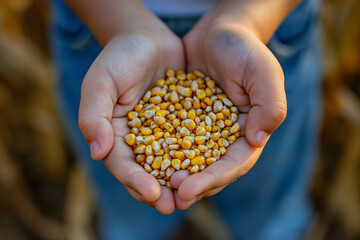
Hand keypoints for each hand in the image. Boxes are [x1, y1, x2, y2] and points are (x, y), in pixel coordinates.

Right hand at [78, 27, 184, 213]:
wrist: (146, 38)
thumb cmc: (119, 58)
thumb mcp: (101, 81)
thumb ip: (94, 115)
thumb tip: (97, 152)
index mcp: (115, 136)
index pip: (123, 165)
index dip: (135, 181)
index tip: (151, 193)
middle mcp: (140, 140)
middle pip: (148, 172)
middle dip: (160, 191)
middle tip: (173, 205)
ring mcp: (163, 134)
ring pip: (172, 164)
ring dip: (182, 181)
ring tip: (194, 194)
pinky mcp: (184, 123)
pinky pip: (193, 143)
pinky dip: (200, 156)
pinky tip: (212, 166)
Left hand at [171, 13, 286, 208]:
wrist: (219, 32)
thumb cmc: (245, 49)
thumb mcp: (263, 71)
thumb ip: (269, 105)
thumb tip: (257, 140)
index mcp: (249, 133)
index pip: (233, 164)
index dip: (211, 179)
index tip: (187, 190)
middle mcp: (226, 138)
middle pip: (210, 170)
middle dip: (190, 186)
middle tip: (168, 198)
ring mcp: (204, 131)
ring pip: (189, 161)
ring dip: (173, 176)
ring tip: (153, 189)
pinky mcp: (184, 121)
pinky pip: (171, 140)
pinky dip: (160, 153)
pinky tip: (143, 161)